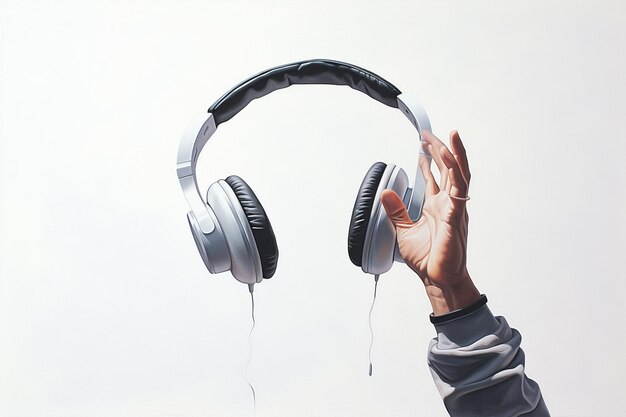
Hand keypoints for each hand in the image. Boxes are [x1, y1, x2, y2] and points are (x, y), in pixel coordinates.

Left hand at [381, 130, 480, 315]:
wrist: (438, 279)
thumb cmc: (428, 259)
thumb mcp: (403, 230)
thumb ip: (395, 211)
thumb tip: (384, 193)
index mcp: (437, 206)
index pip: (436, 176)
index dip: (430, 159)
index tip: (422, 144)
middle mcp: (448, 204)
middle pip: (448, 169)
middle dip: (439, 149)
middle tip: (428, 133)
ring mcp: (455, 208)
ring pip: (459, 174)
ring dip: (453, 153)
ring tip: (447, 136)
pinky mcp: (457, 216)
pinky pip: (459, 189)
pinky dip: (455, 171)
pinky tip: (449, 157)